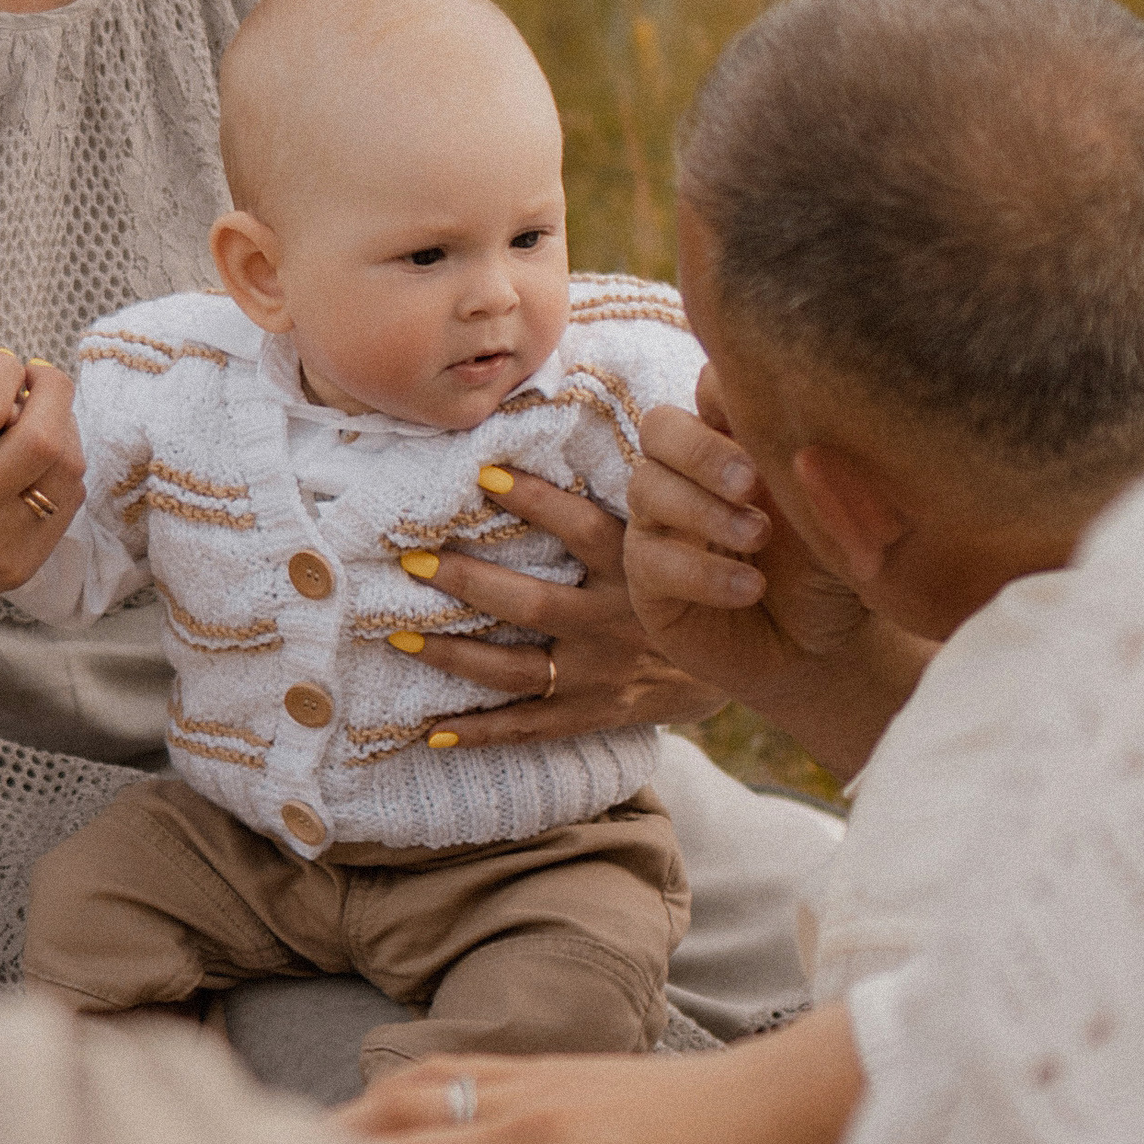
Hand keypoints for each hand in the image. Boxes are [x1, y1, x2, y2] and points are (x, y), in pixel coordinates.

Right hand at [0, 331, 84, 617]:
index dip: (2, 371)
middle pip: (39, 441)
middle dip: (50, 391)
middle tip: (37, 375)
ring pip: (65, 474)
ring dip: (64, 428)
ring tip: (41, 411)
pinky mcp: (17, 570)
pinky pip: (67, 505)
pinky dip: (62, 468)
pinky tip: (39, 452)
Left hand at [403, 466, 723, 746]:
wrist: (743, 665)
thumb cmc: (692, 578)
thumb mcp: (684, 529)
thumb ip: (646, 487)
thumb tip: (613, 411)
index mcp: (636, 568)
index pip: (581, 528)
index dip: (535, 501)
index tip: (482, 472)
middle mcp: (615, 621)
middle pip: (530, 605)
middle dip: (467, 582)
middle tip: (412, 560)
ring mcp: (602, 674)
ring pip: (516, 670)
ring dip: (454, 656)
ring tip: (400, 638)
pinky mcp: (595, 713)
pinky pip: (531, 728)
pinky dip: (483, 732)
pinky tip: (432, 732)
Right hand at [625, 379, 930, 779]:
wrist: (827, 648)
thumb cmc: (837, 566)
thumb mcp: (848, 516)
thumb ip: (833, 475)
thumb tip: (819, 445)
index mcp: (738, 437)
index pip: (710, 387)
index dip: (728, 393)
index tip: (772, 421)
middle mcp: (691, 472)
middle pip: (660, 426)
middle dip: (701, 450)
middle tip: (751, 481)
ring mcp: (662, 522)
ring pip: (646, 487)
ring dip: (704, 510)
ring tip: (758, 536)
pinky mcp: (649, 579)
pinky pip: (651, 561)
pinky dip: (702, 572)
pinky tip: (750, 587)